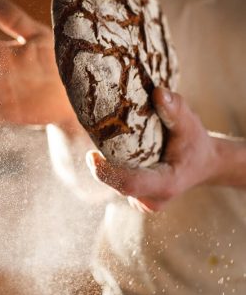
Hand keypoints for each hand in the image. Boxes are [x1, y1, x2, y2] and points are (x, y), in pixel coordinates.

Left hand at [86, 87, 217, 211]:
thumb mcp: (190, 124)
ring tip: (104, 139)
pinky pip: (116, 183)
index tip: (91, 155)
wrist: (204, 163)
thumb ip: (176, 109)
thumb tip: (158, 92)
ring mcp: (143, 202)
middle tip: (95, 135)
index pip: (130, 184)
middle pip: (118, 183)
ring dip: (106, 164)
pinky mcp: (136, 197)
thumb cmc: (195, 143)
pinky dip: (111, 167)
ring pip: (115, 184)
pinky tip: (112, 150)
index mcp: (167, 184)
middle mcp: (152, 199)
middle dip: (102, 164)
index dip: (107, 173)